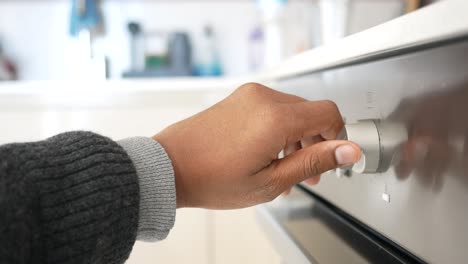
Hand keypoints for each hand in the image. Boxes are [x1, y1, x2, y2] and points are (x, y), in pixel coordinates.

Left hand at [154, 83, 360, 208]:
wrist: (170, 166)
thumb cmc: (211, 178)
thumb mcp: (270, 181)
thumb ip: (313, 162)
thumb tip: (348, 151)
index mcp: (275, 118)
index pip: (329, 113)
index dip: (338, 136)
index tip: (333, 157)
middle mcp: (264, 98)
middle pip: (311, 111)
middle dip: (316, 141)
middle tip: (309, 172)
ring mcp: (249, 95)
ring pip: (292, 110)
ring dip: (297, 136)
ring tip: (286, 167)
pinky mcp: (239, 98)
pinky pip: (272, 108)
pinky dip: (279, 128)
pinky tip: (269, 153)